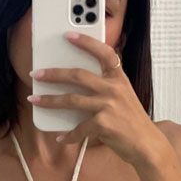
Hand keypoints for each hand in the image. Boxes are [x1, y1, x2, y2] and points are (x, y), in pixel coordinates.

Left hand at [28, 30, 164, 165]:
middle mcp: (113, 88)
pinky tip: (61, 137)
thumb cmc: (132, 121)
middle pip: (77, 75)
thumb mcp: (124, 96)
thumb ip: (106, 86)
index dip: (86, 42)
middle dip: (54, 74)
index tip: (68, 35)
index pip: (103, 52)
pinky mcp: (103, 124)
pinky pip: (79, 128)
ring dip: (49, 100)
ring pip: (71, 100)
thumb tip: (78, 84)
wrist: (146, 144)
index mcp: (119, 78)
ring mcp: (108, 105)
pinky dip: (68, 135)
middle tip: (36, 74)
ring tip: (34, 100)